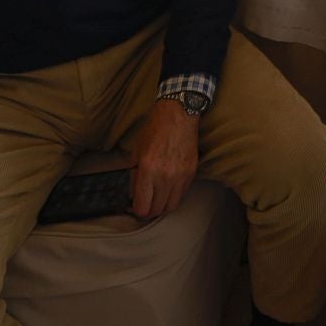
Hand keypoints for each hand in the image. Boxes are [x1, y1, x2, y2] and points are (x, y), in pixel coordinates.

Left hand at [128, 99, 200, 218]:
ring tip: (156, 200)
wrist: (178, 114)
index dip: (136, 211)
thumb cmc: (154, 129)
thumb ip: (134, 176)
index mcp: (148, 170)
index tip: (133, 207)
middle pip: (157, 210)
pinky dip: (173, 196)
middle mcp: (165, 176)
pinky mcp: (191, 173)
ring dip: (162, 206)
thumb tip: (134, 195)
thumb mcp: (136, 152)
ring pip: (171, 206)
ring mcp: (181, 176)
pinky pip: (182, 194)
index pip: (142, 207)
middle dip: (148, 211)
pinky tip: (167, 188)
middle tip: (143, 206)